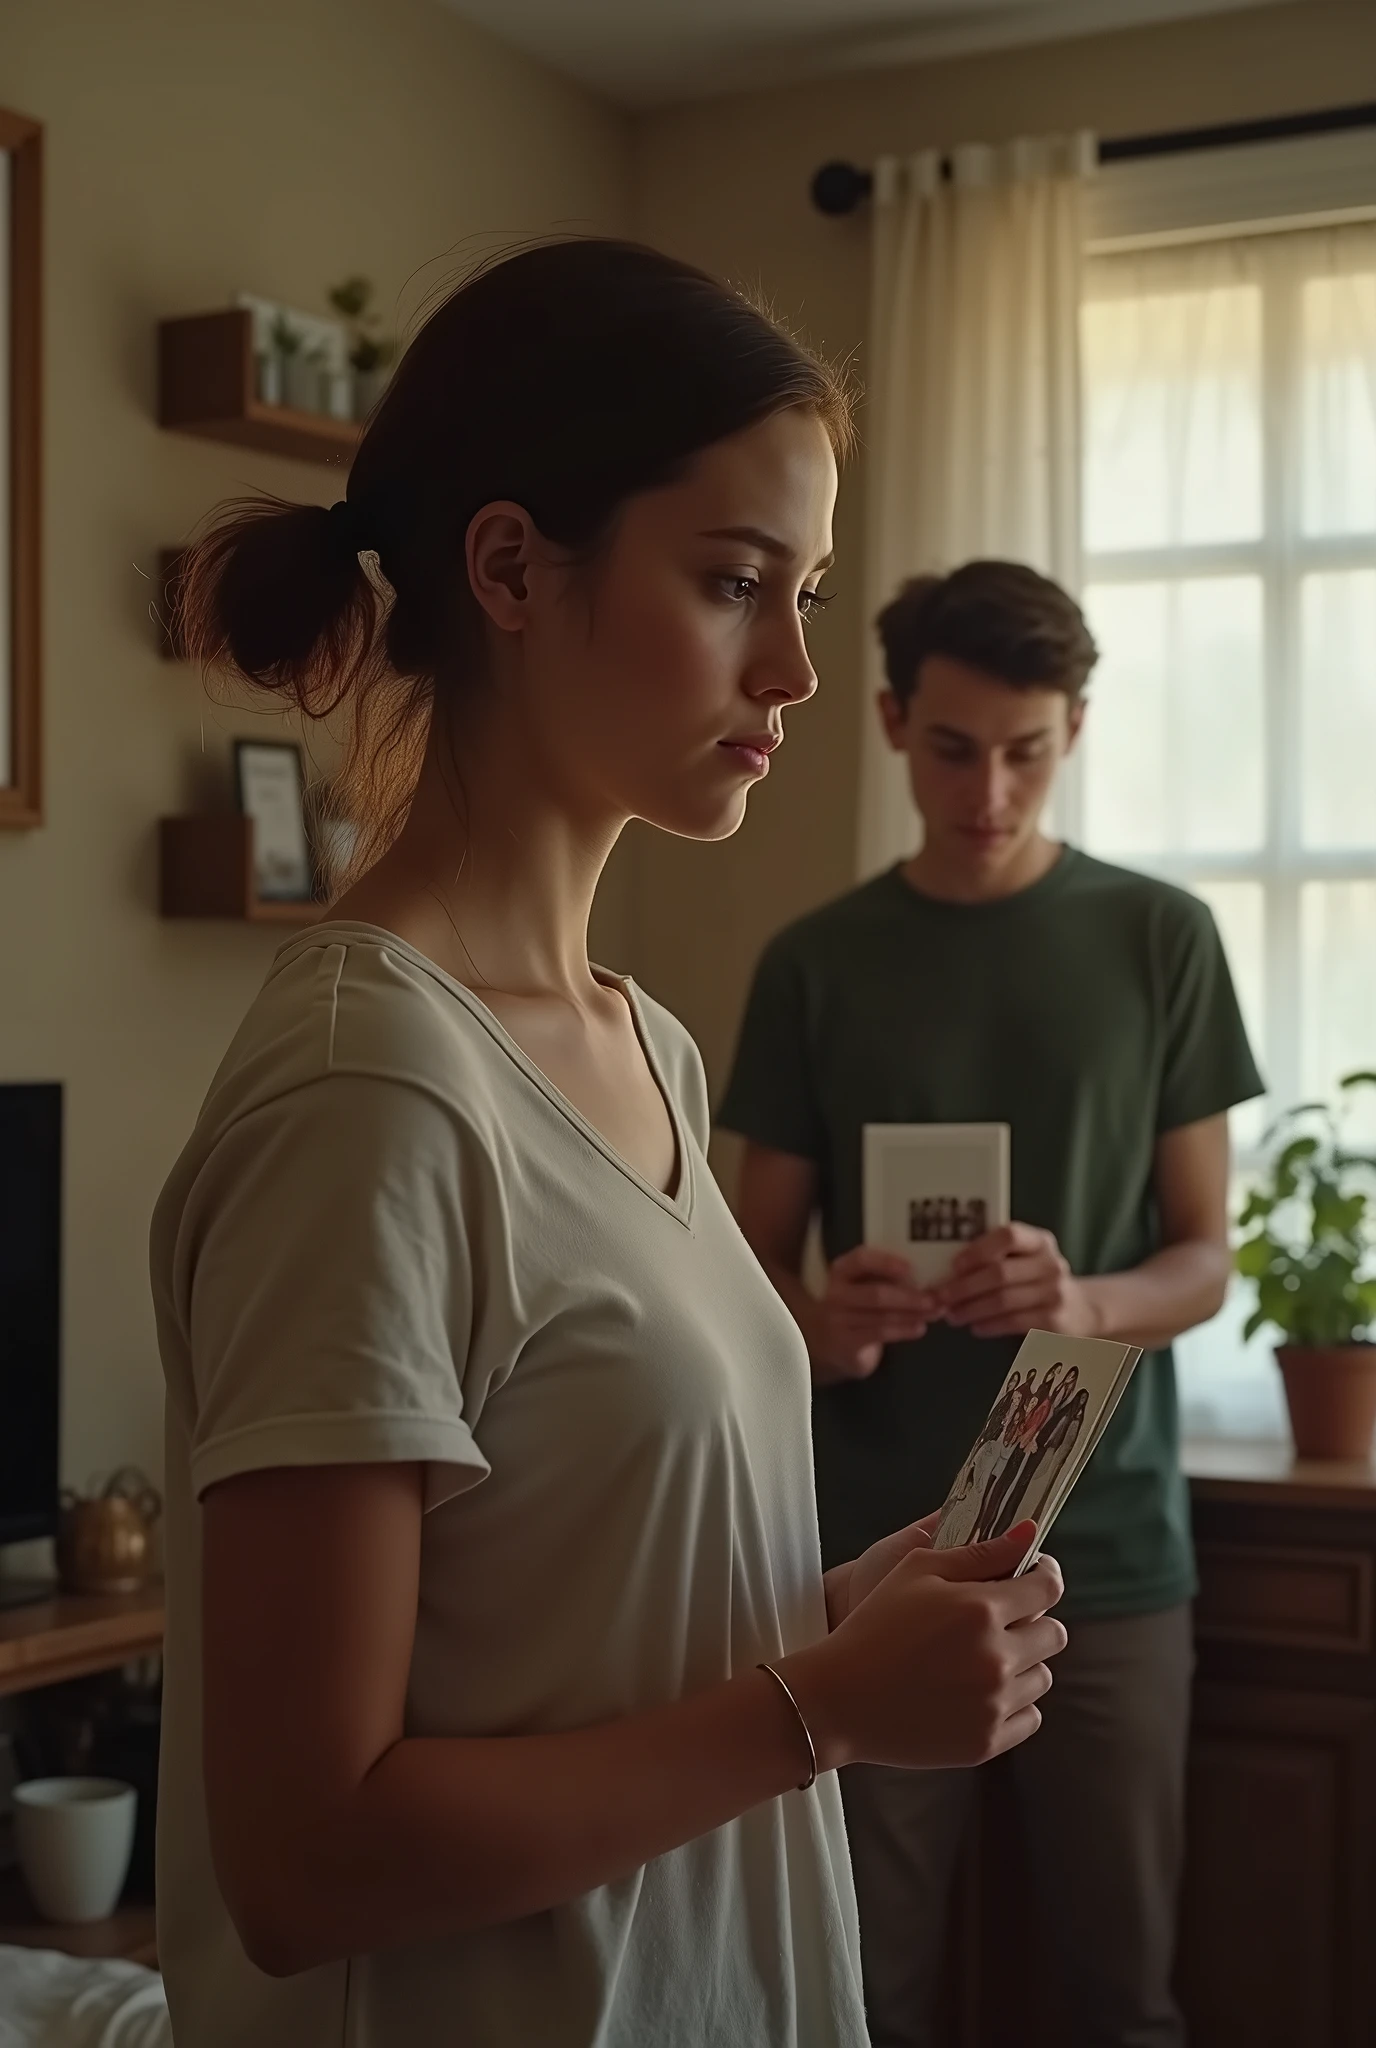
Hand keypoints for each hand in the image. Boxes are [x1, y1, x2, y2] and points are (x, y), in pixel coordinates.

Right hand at [785, 1523, 1066, 1772]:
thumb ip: (979, 1552)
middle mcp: (997, 1658)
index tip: (1032, 1575)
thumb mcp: (916, 1570)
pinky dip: (1012, 1703)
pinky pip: (1029, 1717)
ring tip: (980, 1658)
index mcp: (982, 1610)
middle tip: (1000, 1620)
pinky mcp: (988, 1742)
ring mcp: (995, 1705)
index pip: (1049, 1588)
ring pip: (1043, 1677)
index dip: (1044, 1575)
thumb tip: (1028, 1534)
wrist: (839, 1700)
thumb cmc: (874, 1627)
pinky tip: (977, 1692)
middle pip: (1055, 1634)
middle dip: (1034, 1620)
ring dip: (1023, 1663)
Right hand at [811, 1247, 931, 1379]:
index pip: (861, 1260)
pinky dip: (903, 1331)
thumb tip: (927, 1272)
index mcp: (841, 1271)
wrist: (828, 1344)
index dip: (886, 1262)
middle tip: (935, 1298)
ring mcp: (839, 1320)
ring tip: (935, 1313)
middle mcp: (836, 1293)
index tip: (911, 1267)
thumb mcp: (862, 1286)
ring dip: (913, 1315)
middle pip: (876, 1293)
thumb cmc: (856, 1307)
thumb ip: (884, 1277)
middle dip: (910, 1296)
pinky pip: (880, 1334)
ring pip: (882, 1316)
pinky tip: (920, 1328)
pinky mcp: (847, 1343)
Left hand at [930, 1223, 1101, 1338]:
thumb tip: (945, 1268)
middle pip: (999, 1273)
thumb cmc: (1038, 1280)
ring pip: (1003, 1300)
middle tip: (940, 1297)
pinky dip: (989, 1325)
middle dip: (964, 1286)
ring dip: (971, 1309)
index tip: (954, 1264)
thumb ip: (997, 1256)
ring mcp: (1055, 1293)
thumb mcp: (1027, 1259)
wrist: (1081, 1310)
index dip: (978, 1249)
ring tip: (951, 1316)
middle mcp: (1051, 1264)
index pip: (1009, 1235)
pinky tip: (975, 1327)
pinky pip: (1013, 1322)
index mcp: (1040, 1241)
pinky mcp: (1054, 1321)